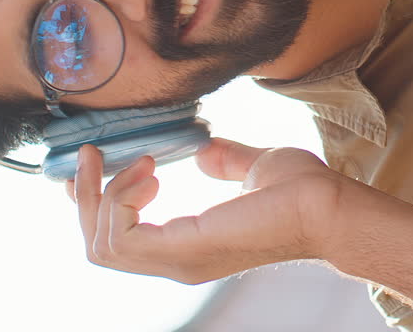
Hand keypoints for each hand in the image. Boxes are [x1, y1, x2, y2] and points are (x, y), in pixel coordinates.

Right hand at [66, 139, 346, 283]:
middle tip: (93, 155)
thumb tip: (204, 150)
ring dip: (105, 194)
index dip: (91, 206)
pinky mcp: (185, 250)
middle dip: (83, 198)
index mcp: (188, 247)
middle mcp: (177, 262)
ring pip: (102, 244)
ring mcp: (180, 261)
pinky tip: (149, 171)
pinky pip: (122, 237)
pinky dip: (122, 199)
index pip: (116, 243)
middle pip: (98, 246)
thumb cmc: (304, 193)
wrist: (329, 207)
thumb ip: (227, 161)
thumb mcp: (254, 167)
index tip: (89, 166)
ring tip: (143, 162)